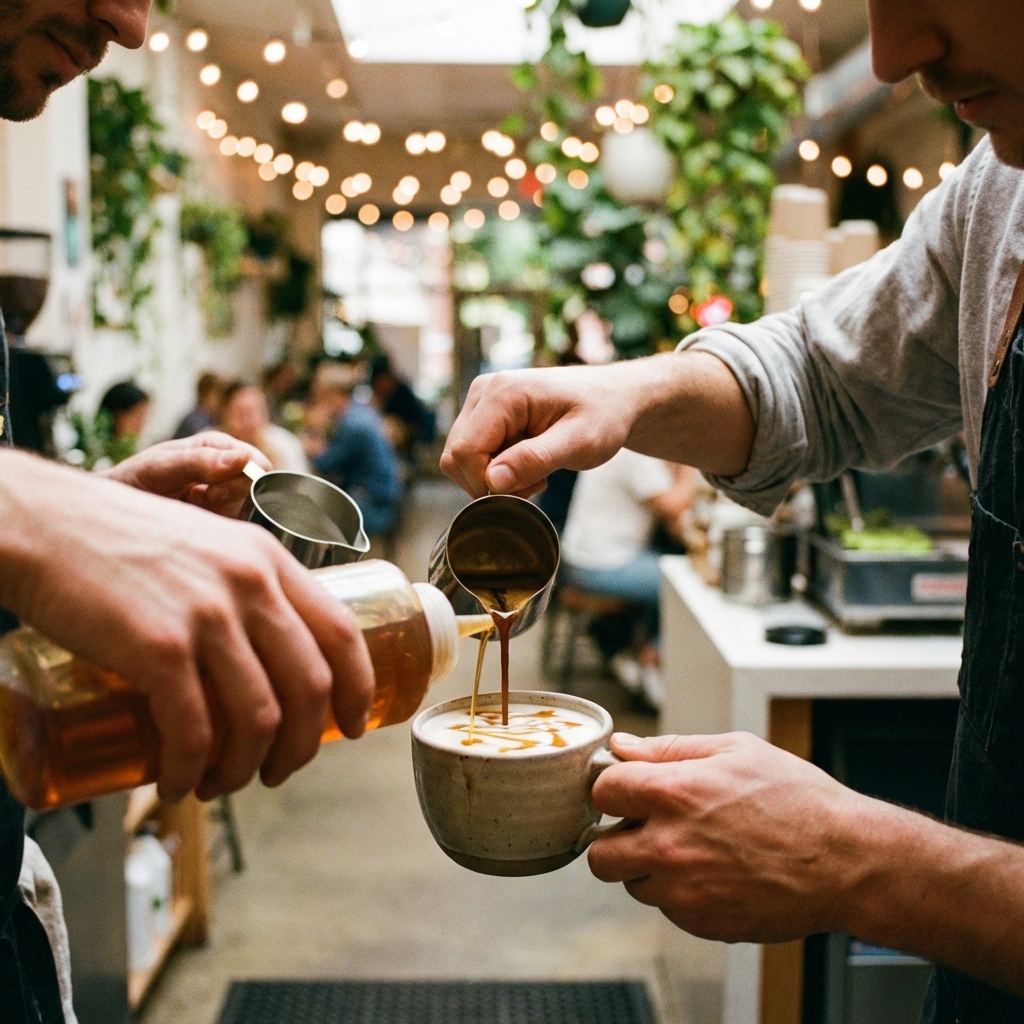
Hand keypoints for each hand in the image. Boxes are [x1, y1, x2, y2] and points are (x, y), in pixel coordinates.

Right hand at [0, 451, 374, 802]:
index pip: (341, 631)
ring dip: (248, 769)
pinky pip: (194, 731)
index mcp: (268, 559)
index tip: (353, 725)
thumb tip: (265, 657)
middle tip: (280, 770)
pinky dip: (192, 770)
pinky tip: (179, 784)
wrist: (43, 523)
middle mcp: (249, 583)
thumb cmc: (119, 538)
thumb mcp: (206, 543)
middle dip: (303, 746)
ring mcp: (207, 615)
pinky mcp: (158, 646)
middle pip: (311, 686)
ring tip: (222, 783)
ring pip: (260, 718)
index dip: (358, 687)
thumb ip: (242, 585)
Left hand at [102, 432, 271, 517]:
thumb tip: (243, 458)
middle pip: (259, 488)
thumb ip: (199, 462)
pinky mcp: (224, 522)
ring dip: (226, 516)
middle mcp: (228, 470)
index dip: (243, 479)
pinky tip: (199, 526)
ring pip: (253, 511)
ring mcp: (227, 498)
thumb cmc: (131, 483)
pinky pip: (240, 531)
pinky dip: (224, 533)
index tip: (211, 492)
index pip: (256, 463)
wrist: (109, 515)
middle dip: (234, 499)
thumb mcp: (160, 468)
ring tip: (195, 514)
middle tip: (201, 502)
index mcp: (218, 448)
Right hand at [440, 352, 752, 498]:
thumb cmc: (603, 416)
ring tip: (536, 472)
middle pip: (455, 457)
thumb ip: (534, 459)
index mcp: (503, 393)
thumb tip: (492, 481)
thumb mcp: (578, 442)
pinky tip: (528, 464)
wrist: (614, 399)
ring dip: (494, 478)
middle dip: (490, 482)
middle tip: (536, 482)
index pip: (465, 452)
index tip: (530, 487)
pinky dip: (496, 470)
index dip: (487, 483)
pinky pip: (472, 454)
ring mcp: (481, 402)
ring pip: (460, 459)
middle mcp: (484, 392)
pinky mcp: (485, 415)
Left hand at [587, 732, 871, 942]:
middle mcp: (669, 846)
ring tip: (693, 849)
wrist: (846, 861)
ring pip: (633, 884)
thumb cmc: (797, 799)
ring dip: (649, 868)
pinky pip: (668, 909)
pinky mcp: (702, 924)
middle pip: (600, 854)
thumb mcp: (735, 750)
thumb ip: (669, 748)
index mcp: (672, 793)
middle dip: (617, 838)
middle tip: (646, 828)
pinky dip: (680, 894)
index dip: (613, 788)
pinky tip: (715, 873)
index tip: (627, 790)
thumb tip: (624, 746)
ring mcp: (683, 892)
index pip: (601, 793)